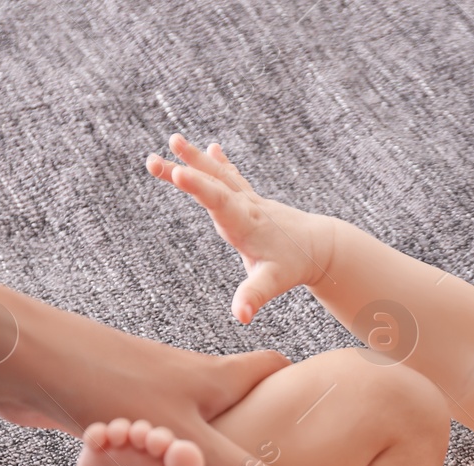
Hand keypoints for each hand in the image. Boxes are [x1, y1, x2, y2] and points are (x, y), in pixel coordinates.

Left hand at [0, 253, 312, 465]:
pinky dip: (168, 463)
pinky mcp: (113, 409)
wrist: (19, 358)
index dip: (302, 387)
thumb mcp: (186, 441)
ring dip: (210, 455)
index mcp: (214, 377)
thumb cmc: (105, 384)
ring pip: (195, 423)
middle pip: (238, 398)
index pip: (274, 369)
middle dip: (259, 429)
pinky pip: (156, 439)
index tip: (326, 417)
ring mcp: (149, 394)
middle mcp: (187, 381)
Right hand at [147, 133, 329, 324]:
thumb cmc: (293, 267)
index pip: (219, 201)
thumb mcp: (272, 283)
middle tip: (153, 162)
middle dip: (185, 171)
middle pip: (212, 184)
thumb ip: (254, 297)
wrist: (320, 248)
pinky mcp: (251, 201)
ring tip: (173, 140)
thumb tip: (241, 317)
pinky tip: (212, 149)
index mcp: (246, 224)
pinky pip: (233, 178)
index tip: (178, 173)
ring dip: (196, 159)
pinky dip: (221, 163)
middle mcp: (246, 206)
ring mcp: (248, 200)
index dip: (198, 187)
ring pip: (219, 176)